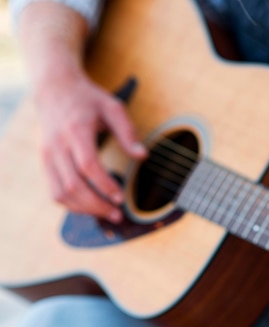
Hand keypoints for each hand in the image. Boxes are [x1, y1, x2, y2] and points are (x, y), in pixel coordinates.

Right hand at [35, 74, 145, 222]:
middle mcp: (57, 145)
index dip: (104, 185)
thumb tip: (143, 156)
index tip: (120, 198)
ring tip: (107, 213)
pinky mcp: (44, 162)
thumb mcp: (113, 107)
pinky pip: (54, 191)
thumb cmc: (88, 100)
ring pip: (60, 193)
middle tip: (117, 214)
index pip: (87, 165)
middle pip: (73, 185)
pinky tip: (91, 206)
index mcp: (76, 130)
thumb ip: (128, 132)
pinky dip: (72, 204)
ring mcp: (47, 155)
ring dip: (84, 209)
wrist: (55, 89)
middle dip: (96, 205)